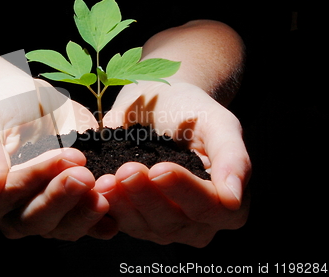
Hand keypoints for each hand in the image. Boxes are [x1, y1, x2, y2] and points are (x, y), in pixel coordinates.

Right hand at [0, 68, 115, 239]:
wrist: (20, 107)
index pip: (7, 194)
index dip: (33, 178)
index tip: (62, 157)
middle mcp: (8, 215)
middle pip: (33, 218)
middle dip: (61, 197)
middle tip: (84, 175)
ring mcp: (39, 218)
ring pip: (61, 228)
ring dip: (84, 212)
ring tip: (104, 192)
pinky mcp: (67, 215)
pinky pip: (83, 227)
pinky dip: (99, 224)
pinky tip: (114, 218)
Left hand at [97, 81, 250, 246]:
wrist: (159, 106)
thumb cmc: (192, 112)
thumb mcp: (219, 124)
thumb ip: (233, 158)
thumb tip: (234, 198)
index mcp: (226, 204)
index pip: (210, 208)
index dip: (185, 191)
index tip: (160, 169)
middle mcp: (196, 223)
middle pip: (173, 221)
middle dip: (148, 197)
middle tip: (128, 171)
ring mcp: (163, 226)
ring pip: (142, 226)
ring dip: (123, 204)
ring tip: (106, 180)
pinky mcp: (133, 221)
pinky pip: (118, 222)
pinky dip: (106, 206)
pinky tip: (96, 187)